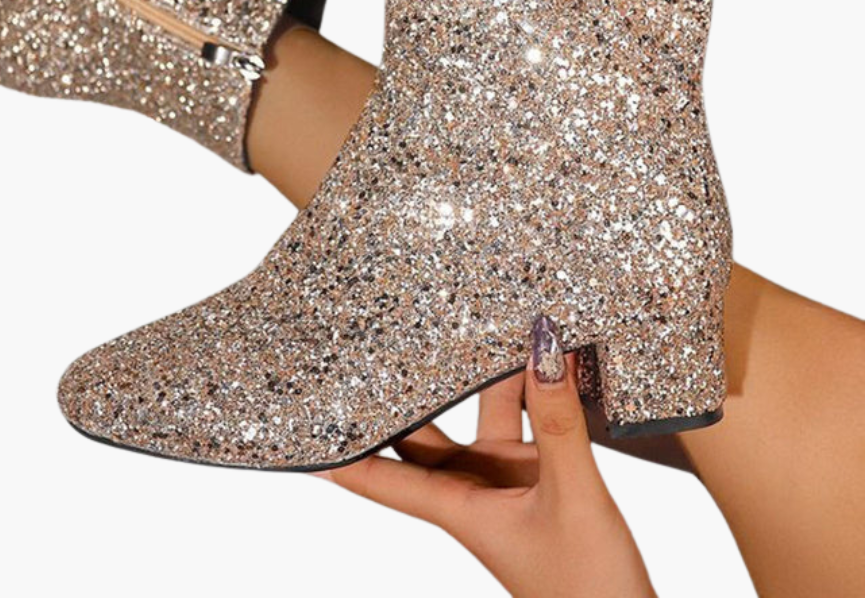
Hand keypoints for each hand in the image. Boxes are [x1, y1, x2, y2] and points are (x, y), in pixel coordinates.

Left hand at [312, 317, 656, 597]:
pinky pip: (528, 419)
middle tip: (385, 331)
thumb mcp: (571, 495)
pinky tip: (544, 354)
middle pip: (424, 426)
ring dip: (483, 373)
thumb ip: (557, 422)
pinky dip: (534, 388)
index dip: (337, 451)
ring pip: (480, 411)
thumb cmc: (588, 588)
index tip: (299, 421)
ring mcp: (506, 478)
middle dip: (409, 384)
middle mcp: (472, 486)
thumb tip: (543, 348)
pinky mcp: (542, 474)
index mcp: (455, 505)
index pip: (376, 475)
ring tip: (471, 318)